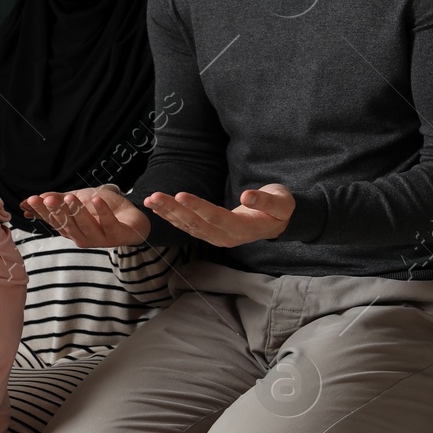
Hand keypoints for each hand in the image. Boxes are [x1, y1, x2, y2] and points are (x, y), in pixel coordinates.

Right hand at [19, 186, 149, 246]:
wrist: (131, 217)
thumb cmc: (101, 209)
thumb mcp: (77, 200)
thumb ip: (57, 200)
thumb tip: (29, 202)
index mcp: (70, 230)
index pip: (53, 220)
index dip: (42, 211)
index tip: (31, 200)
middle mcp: (82, 237)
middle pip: (68, 224)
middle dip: (58, 212)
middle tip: (48, 199)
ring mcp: (99, 238)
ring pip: (86, 226)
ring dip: (78, 212)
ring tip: (71, 198)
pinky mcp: (116, 235)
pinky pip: (109, 224)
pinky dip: (103, 212)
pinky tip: (96, 200)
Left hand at [144, 183, 294, 246]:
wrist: (278, 222)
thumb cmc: (280, 208)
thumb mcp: (282, 202)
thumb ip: (267, 200)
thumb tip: (248, 195)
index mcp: (243, 229)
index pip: (216, 217)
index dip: (198, 206)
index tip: (180, 195)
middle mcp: (226, 237)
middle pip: (196, 224)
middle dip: (173, 209)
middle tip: (154, 196)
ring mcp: (216, 238)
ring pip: (188, 226)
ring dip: (167, 213)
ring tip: (150, 200)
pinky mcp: (209, 234)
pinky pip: (187, 227)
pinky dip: (171, 217)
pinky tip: (157, 207)